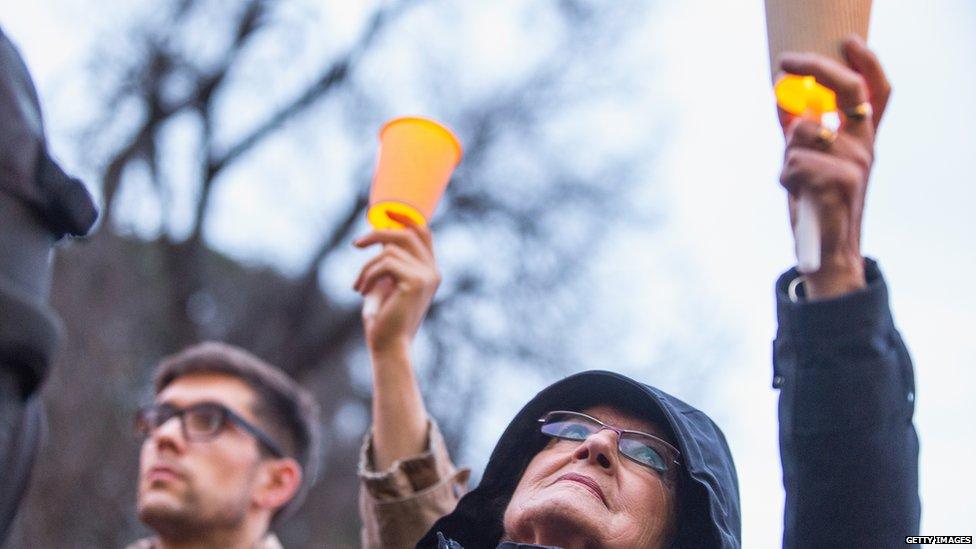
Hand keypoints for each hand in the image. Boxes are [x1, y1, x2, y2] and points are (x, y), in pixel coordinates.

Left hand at [353, 211, 439, 355]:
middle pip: (406, 234)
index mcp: (430, 272)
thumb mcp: (385, 285)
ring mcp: (426, 276)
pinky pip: (384, 263)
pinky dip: (367, 275)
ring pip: (389, 250)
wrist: (389, 346)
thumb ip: (387, 263)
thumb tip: (377, 237)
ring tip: (358, 286)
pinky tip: (361, 291)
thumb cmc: (384, 320)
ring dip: (367, 267)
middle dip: (378, 234)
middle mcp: (433, 272)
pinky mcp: (414, 282)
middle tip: (356, 244)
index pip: (423, 234)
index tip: (384, 214)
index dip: (405, 218)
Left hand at [777, 35, 891, 298]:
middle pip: (848, 91)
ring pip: (802, 132)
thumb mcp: (806, 165)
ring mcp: (857, 163)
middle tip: (786, 63)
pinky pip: (794, 161)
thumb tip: (783, 101)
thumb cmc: (814, 206)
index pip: (877, 95)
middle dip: (816, 69)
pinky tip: (799, 196)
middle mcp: (865, 147)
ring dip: (786, 154)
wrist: (825, 253)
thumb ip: (800, 135)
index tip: (848, 44)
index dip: (867, 65)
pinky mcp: (842, 180)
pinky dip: (786, 177)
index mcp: (860, 142)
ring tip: (796, 181)